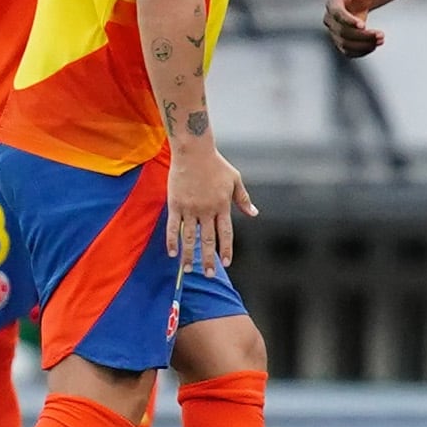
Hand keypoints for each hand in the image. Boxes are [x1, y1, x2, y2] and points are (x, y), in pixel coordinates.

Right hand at [165, 144, 255, 277]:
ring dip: (190, 255)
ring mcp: (190, 208)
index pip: (226, 233)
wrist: (194, 151)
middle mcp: (206, 210)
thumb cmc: (216, 165)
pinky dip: (172, 241)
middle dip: (209, 259)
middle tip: (209, 275)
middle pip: (208, 240)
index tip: (227, 263)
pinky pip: (173, 227)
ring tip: (189, 270)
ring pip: (190, 237)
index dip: (226, 249)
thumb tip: (254, 214)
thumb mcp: (235, 180)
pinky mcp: (175, 204)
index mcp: (222, 206)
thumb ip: (243, 199)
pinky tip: (173, 253)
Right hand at [324, 0, 381, 57]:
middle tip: (381, 35)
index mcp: (333, 4)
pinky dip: (361, 52)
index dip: (348, 21)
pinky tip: (374, 46)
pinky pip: (348, 52)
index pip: (337, 14)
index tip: (363, 25)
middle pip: (342, 32)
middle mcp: (330, 19)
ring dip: (363, 45)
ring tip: (380, 40)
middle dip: (362, 36)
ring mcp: (333, 32)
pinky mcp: (340, 41)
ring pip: (345, 44)